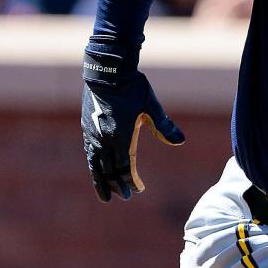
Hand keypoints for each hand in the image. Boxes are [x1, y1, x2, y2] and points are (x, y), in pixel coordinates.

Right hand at [81, 51, 183, 201]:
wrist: (107, 70)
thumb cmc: (131, 87)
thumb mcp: (150, 105)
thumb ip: (164, 126)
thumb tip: (181, 141)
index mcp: (121, 135)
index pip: (125, 166)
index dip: (131, 180)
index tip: (138, 189)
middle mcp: (104, 138)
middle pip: (109, 170)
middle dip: (117, 185)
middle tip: (124, 197)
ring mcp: (93, 134)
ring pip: (96, 165)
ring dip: (101, 181)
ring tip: (104, 196)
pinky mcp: (87, 129)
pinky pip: (89, 154)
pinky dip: (94, 166)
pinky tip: (96, 171)